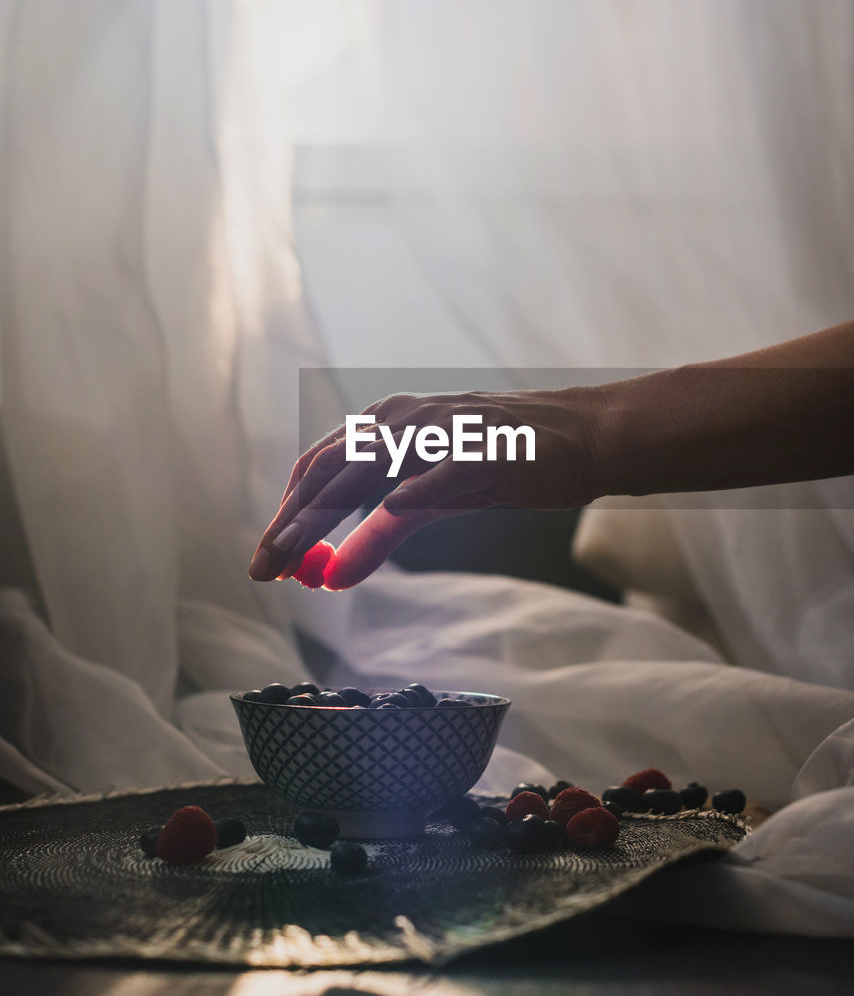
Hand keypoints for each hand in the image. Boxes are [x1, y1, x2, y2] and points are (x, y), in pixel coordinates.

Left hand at [248, 388, 605, 588]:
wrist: (586, 435)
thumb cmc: (508, 463)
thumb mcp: (437, 496)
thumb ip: (383, 531)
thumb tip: (331, 576)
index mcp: (390, 423)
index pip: (320, 467)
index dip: (287, 513)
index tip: (267, 559)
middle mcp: (405, 418)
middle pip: (328, 471)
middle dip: (290, 523)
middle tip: (263, 570)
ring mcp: (441, 431)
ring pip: (362, 471)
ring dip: (322, 517)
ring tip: (295, 562)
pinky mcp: (479, 452)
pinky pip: (429, 480)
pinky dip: (394, 509)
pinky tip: (366, 541)